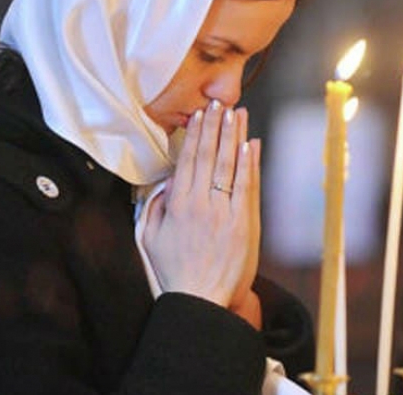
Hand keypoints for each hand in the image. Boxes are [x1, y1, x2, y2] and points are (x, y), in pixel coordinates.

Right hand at [143, 101, 260, 307]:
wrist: (202, 300)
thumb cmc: (176, 271)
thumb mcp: (151, 238)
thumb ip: (156, 207)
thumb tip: (166, 182)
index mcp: (178, 205)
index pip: (188, 160)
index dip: (196, 134)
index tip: (200, 115)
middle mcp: (201, 203)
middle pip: (209, 156)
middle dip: (215, 126)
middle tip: (219, 102)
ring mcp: (224, 212)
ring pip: (229, 165)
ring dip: (234, 136)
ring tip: (237, 113)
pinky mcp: (243, 223)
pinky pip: (246, 186)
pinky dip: (249, 164)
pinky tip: (251, 144)